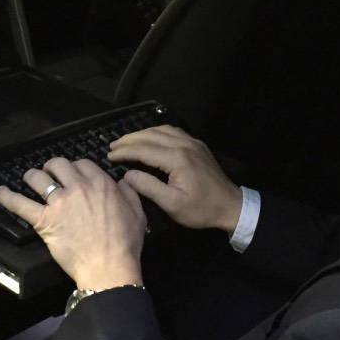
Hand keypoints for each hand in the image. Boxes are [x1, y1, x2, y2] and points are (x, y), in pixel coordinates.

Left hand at [0, 157, 145, 289]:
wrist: (109, 267)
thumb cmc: (125, 244)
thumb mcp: (138, 214)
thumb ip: (130, 193)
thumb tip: (122, 182)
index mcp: (101, 184)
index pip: (82, 164)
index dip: (75, 167)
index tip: (73, 175)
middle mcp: (78, 188)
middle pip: (58, 164)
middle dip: (52, 167)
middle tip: (50, 174)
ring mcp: (59, 202)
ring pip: (38, 177)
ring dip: (32, 176)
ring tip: (29, 179)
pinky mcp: (44, 220)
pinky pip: (20, 204)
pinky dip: (7, 197)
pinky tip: (0, 192)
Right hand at [107, 125, 241, 233]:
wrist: (231, 206)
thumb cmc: (201, 209)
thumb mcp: (172, 204)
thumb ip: (148, 187)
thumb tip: (127, 175)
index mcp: (177, 159)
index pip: (143, 149)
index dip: (124, 151)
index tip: (109, 155)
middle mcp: (184, 145)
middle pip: (150, 135)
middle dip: (129, 140)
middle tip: (112, 146)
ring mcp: (192, 142)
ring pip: (161, 130)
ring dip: (142, 134)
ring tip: (126, 141)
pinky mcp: (197, 145)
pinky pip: (173, 131)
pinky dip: (157, 132)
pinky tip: (149, 138)